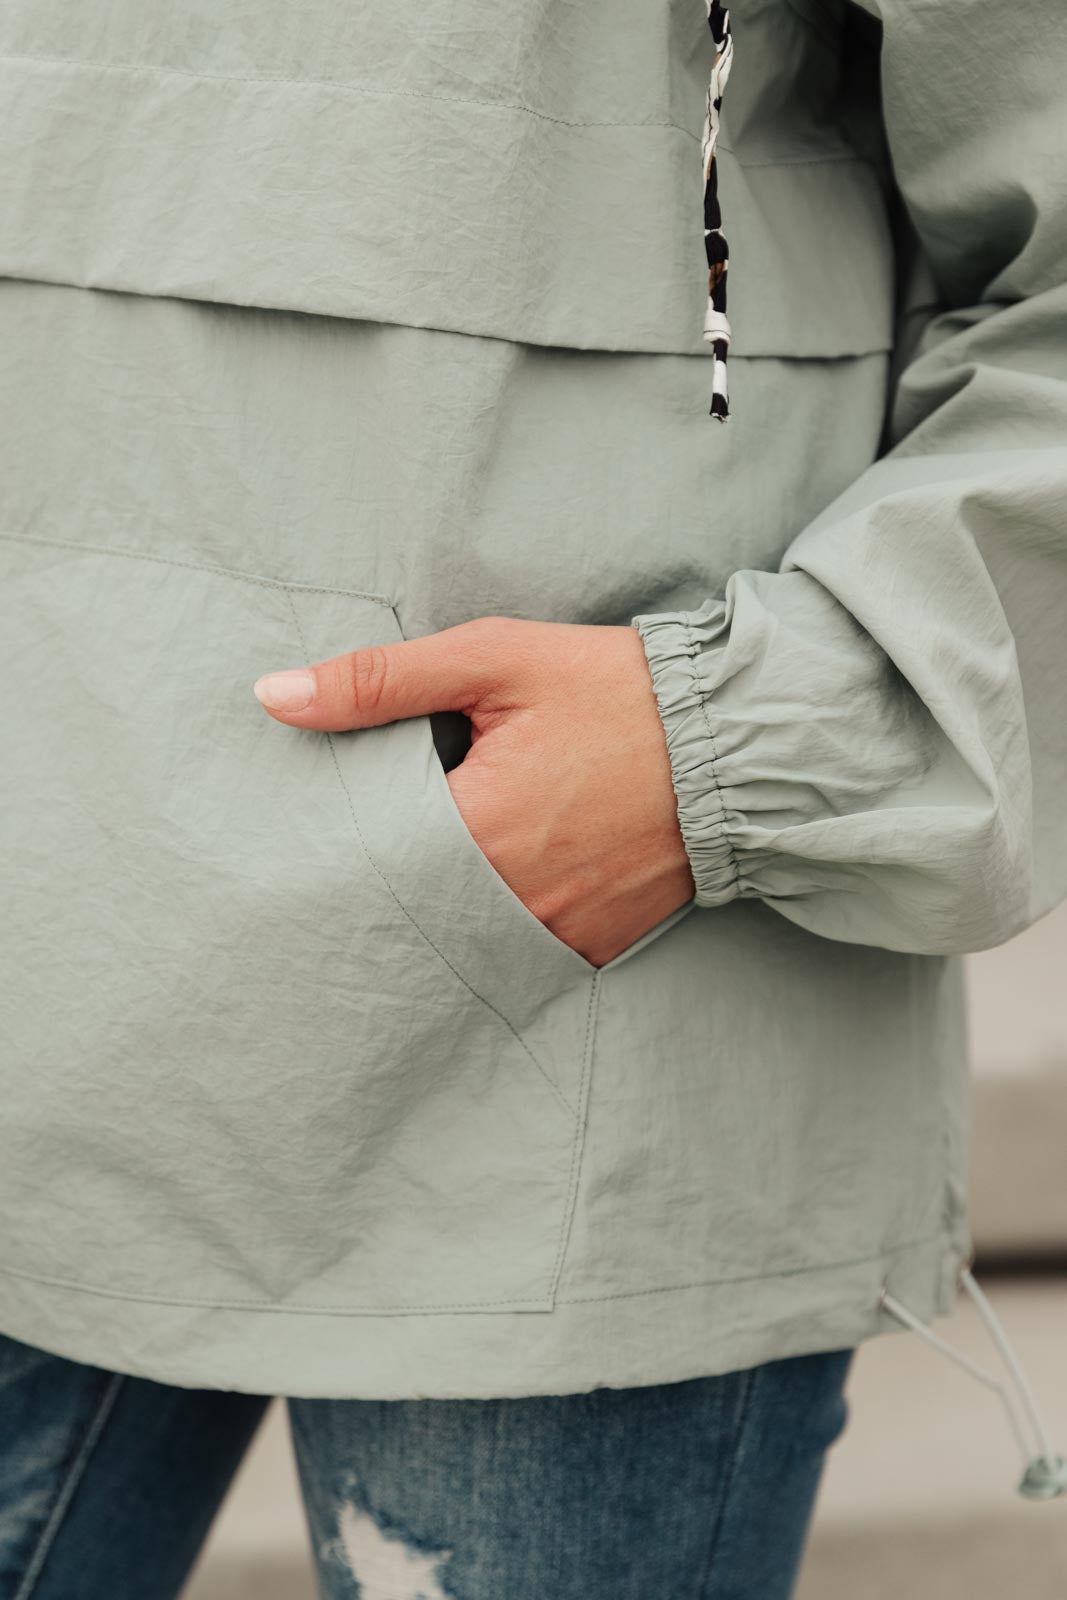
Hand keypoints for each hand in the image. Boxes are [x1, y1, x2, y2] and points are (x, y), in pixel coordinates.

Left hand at [252, 617, 694, 966]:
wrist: (734, 739)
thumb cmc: (614, 690)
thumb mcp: (495, 659)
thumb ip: (380, 680)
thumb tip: (272, 695)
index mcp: (478, 827)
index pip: (364, 854)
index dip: (341, 834)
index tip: (332, 816)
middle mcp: (513, 897)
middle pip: (406, 906)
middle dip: (384, 878)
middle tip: (372, 846)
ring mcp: (558, 930)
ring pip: (459, 938)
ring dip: (437, 910)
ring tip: (433, 865)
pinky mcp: (593, 945)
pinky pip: (519, 954)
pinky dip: (495, 929)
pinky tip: (491, 889)